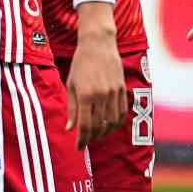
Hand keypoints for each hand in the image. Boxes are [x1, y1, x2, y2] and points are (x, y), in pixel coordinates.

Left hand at [65, 8, 126, 142]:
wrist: (98, 44)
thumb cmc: (81, 64)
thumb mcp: (71, 85)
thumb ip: (71, 108)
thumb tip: (70, 129)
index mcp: (85, 95)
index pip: (85, 126)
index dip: (82, 140)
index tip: (78, 147)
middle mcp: (101, 95)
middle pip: (99, 126)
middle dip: (92, 138)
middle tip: (86, 142)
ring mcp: (114, 92)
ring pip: (112, 122)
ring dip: (104, 132)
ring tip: (97, 135)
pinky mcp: (122, 89)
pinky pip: (121, 112)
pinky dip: (115, 123)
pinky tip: (109, 125)